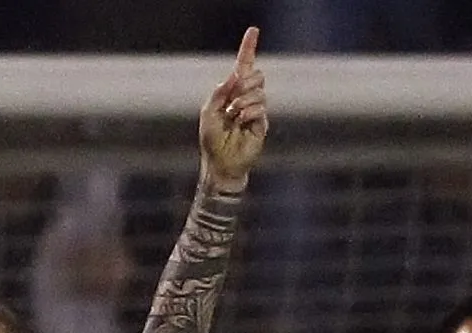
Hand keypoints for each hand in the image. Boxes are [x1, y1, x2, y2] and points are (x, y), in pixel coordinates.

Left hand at [199, 27, 268, 186]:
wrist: (221, 163)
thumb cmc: (212, 139)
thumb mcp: (209, 111)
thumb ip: (219, 91)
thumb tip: (234, 74)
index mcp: (231, 92)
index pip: (242, 66)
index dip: (248, 48)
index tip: (253, 30)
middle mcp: (245, 97)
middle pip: (256, 74)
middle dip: (244, 83)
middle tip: (232, 100)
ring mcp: (256, 109)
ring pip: (259, 91)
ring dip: (242, 102)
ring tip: (233, 116)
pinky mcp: (262, 122)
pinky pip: (259, 108)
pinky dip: (247, 114)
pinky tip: (240, 124)